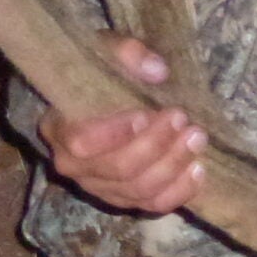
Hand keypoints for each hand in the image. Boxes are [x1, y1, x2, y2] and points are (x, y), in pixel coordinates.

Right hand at [36, 37, 208, 214]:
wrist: (103, 101)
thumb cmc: (100, 76)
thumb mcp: (105, 51)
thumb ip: (126, 52)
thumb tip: (157, 70)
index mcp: (58, 129)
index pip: (81, 142)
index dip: (115, 133)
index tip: (146, 114)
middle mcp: (73, 166)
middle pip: (118, 168)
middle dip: (156, 145)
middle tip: (182, 119)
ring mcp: (100, 187)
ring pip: (139, 189)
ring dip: (173, 165)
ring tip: (197, 138)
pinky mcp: (125, 199)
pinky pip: (153, 205)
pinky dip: (179, 192)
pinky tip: (198, 169)